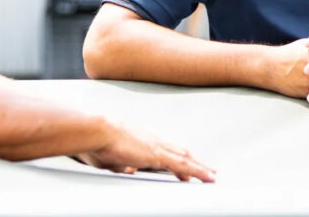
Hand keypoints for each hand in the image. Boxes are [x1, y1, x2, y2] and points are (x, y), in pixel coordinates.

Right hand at [73, 120, 215, 181]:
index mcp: (143, 141)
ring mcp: (157, 147)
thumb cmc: (98, 142)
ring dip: (199, 167)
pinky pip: (182, 165)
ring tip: (211, 175)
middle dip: (194, 162)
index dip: (178, 158)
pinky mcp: (157, 155)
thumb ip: (120, 164)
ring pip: (185, 158)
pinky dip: (196, 171)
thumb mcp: (110, 159)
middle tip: (207, 169)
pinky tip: (204, 176)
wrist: (97, 131)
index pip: (166, 151)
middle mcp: (153, 141)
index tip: (186, 166)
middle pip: (180, 152)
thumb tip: (126, 169)